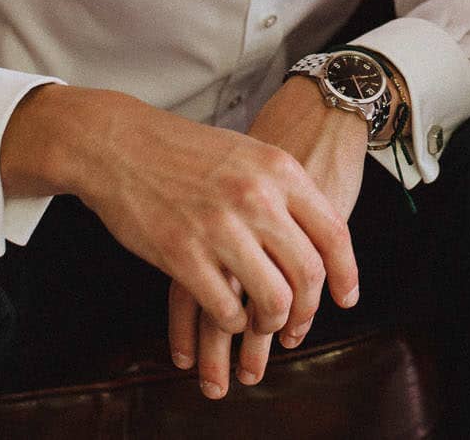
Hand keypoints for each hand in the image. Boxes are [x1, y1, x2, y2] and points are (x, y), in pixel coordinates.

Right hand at [169, 78, 369, 395]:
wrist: (122, 145)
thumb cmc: (187, 151)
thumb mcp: (250, 155)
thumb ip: (286, 191)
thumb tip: (318, 236)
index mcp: (279, 172)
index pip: (333, 233)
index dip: (346, 274)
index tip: (347, 299)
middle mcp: (257, 199)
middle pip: (307, 273)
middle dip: (308, 310)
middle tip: (297, 324)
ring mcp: (220, 227)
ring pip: (271, 299)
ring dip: (270, 322)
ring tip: (260, 323)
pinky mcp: (182, 254)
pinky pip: (225, 309)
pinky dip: (232, 322)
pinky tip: (226, 316)